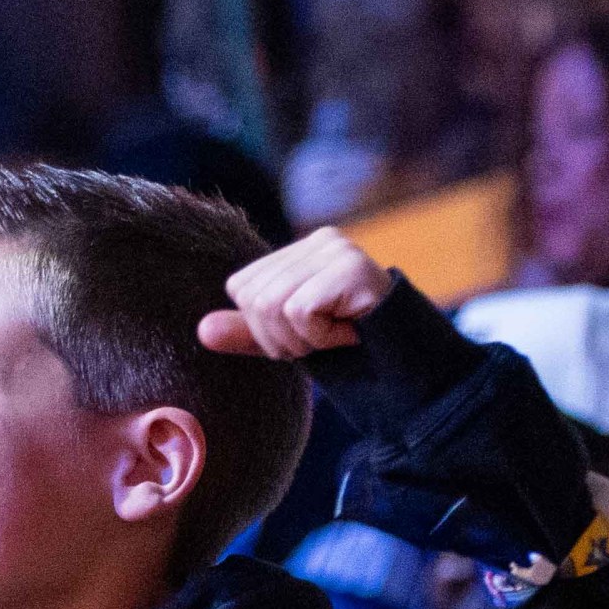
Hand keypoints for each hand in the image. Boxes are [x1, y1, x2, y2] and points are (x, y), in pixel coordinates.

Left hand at [196, 228, 393, 360]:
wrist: (408, 367)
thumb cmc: (351, 350)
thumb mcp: (289, 341)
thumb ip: (247, 332)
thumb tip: (201, 331)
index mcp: (301, 249)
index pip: (242, 289)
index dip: (263, 328)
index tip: (306, 334)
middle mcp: (319, 240)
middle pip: (254, 300)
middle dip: (282, 339)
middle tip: (323, 340)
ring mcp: (338, 250)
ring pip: (273, 306)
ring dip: (303, 341)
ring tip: (337, 336)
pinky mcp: (352, 268)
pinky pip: (300, 312)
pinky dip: (321, 337)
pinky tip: (350, 333)